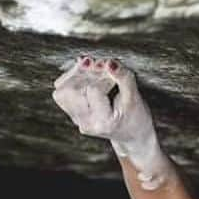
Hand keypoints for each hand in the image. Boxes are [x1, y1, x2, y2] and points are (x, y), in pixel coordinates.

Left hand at [53, 56, 168, 188]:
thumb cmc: (137, 117)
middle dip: (87, 73)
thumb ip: (124, 78)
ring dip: (76, 75)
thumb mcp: (135, 98)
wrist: (133, 135)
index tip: (115, 70)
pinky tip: (85, 74)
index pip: (94, 90)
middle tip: (102, 66)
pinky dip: (72, 79)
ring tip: (92, 68)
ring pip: (62, 91)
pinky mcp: (73, 114)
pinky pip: (62, 93)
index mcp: (103, 121)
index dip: (104, 76)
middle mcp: (86, 122)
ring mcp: (77, 119)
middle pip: (71, 90)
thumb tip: (109, 62)